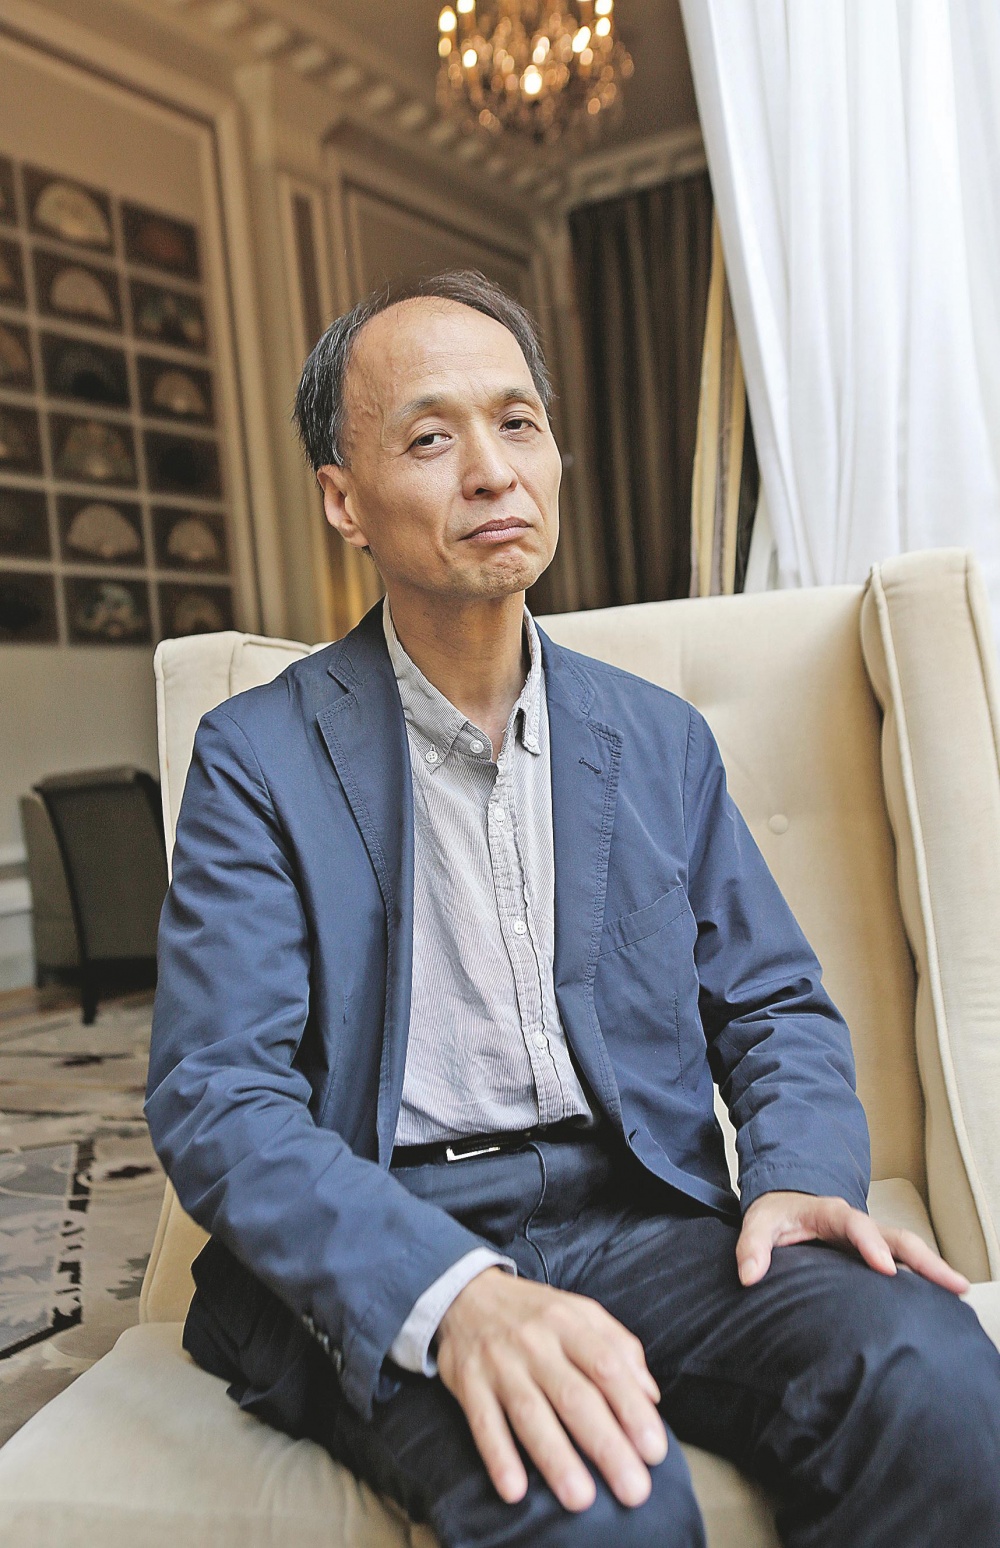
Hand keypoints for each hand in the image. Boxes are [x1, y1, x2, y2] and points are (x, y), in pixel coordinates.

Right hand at [435, 1267, 666, 1512]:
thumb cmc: (536, 1313)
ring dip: (555, 1457)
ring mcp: (500, 1363)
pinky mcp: (468, 1383)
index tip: (654, 1450)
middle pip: (574, 1396)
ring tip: (581, 1498)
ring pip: (530, 1413)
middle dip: (605, 1445)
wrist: (465, 1292)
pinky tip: (514, 1489)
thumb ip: (619, 1348)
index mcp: (569, 1323)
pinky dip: (498, 1456)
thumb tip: (650, 1397)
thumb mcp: (581, 1313)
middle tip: (633, 1489)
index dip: (631, 1408)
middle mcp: (536, 1342)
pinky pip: (483, 1422)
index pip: (607, 1366)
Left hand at [736, 1190, 970, 1293]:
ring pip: (907, 1250)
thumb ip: (751, 1247)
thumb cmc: (774, 1216)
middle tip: (953, 1284)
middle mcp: (857, 1224)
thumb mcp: (756, 1225)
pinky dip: (922, 1278)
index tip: (885, 1268)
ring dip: (932, 1269)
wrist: (783, 1205)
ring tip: (960, 1292)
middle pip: (897, 1237)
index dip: (871, 1244)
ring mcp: (869, 1239)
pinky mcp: (872, 1253)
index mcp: (831, 1213)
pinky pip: (902, 1263)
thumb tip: (748, 1276)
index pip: (855, 1226)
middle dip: (925, 1259)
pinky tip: (940, 1300)